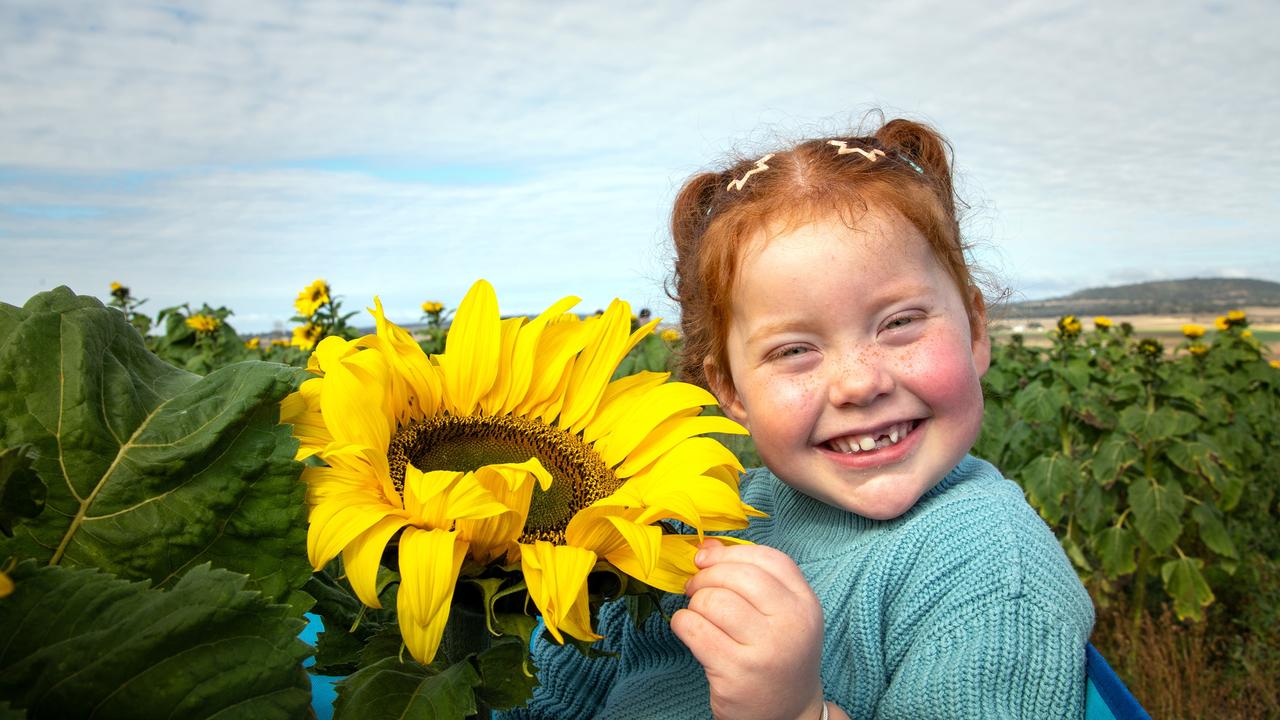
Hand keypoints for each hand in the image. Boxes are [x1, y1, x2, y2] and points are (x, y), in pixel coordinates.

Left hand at [671, 539, 825, 719]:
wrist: (787, 712)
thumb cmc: (778, 654)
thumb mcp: (779, 613)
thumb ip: (749, 575)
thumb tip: (706, 547)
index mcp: (805, 604)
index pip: (767, 559)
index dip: (729, 553)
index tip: (708, 559)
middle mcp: (791, 625)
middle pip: (737, 576)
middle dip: (706, 576)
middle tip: (695, 587)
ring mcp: (765, 651)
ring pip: (712, 601)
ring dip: (694, 602)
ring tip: (697, 613)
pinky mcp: (736, 673)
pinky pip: (694, 630)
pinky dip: (682, 623)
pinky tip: (688, 630)